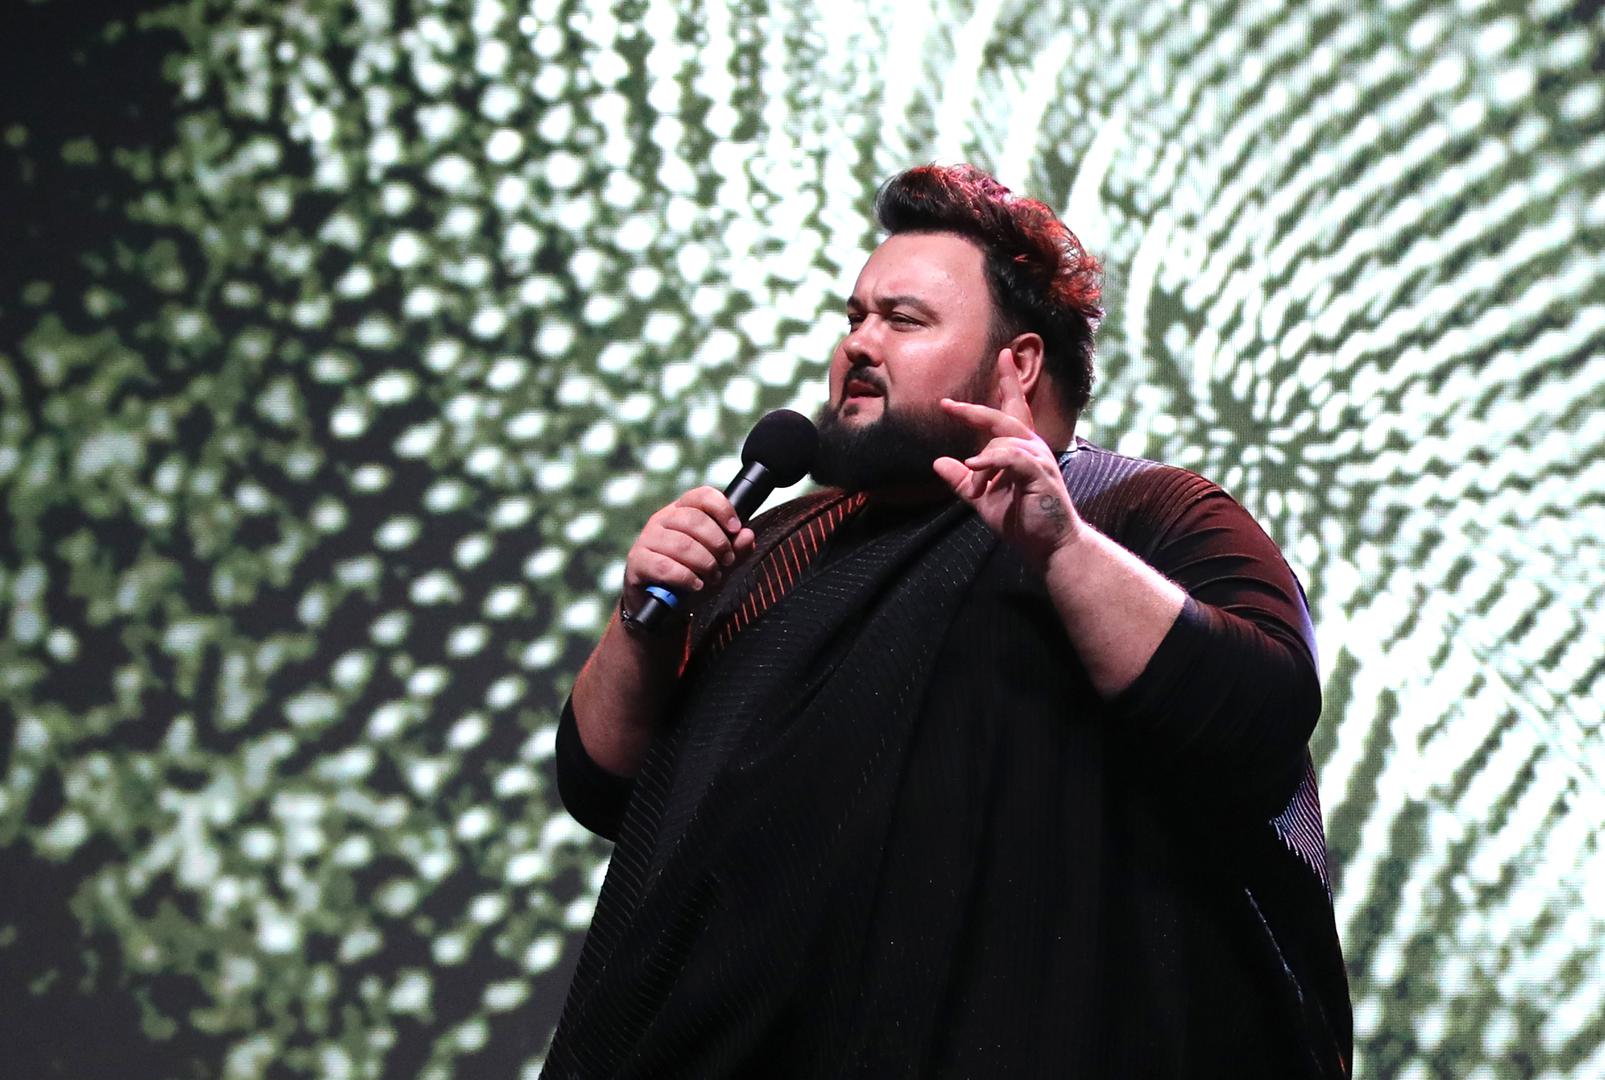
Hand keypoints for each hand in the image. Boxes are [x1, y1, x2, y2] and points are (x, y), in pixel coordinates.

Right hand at [623, 486, 755, 620]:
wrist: (659, 603)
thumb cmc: (689, 577)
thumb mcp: (718, 564)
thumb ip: (735, 550)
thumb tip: (748, 535)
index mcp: (682, 511)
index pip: (702, 495)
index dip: (723, 509)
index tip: (736, 529)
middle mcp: (662, 519)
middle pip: (694, 520)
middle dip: (717, 543)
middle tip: (726, 562)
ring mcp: (647, 538)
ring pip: (682, 544)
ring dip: (704, 563)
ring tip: (712, 576)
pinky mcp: (638, 560)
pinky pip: (665, 566)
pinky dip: (686, 577)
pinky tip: (696, 585)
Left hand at [932, 349, 1080, 569]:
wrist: (1049, 546)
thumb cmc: (1021, 520)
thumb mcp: (983, 498)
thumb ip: (962, 480)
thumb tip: (938, 462)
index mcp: (1022, 449)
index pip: (1013, 409)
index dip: (1008, 383)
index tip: (1002, 356)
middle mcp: (1034, 448)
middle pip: (1005, 417)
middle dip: (975, 410)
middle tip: (948, 405)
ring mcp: (1039, 460)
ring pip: (1003, 441)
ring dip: (981, 464)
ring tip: (977, 487)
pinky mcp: (1039, 476)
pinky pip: (1011, 458)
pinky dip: (991, 461)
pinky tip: (975, 467)